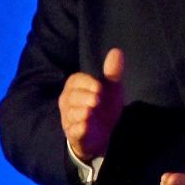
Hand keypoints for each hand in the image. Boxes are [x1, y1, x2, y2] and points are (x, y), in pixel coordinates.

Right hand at [58, 47, 124, 162]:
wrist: (103, 134)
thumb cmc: (104, 106)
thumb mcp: (111, 89)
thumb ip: (112, 72)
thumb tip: (116, 50)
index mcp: (75, 87)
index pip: (76, 80)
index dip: (87, 83)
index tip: (100, 87)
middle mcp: (68, 101)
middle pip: (72, 97)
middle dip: (84, 98)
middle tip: (96, 100)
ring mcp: (69, 118)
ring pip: (71, 114)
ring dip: (80, 113)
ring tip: (90, 112)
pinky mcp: (73, 134)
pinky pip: (73, 131)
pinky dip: (78, 129)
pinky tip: (85, 127)